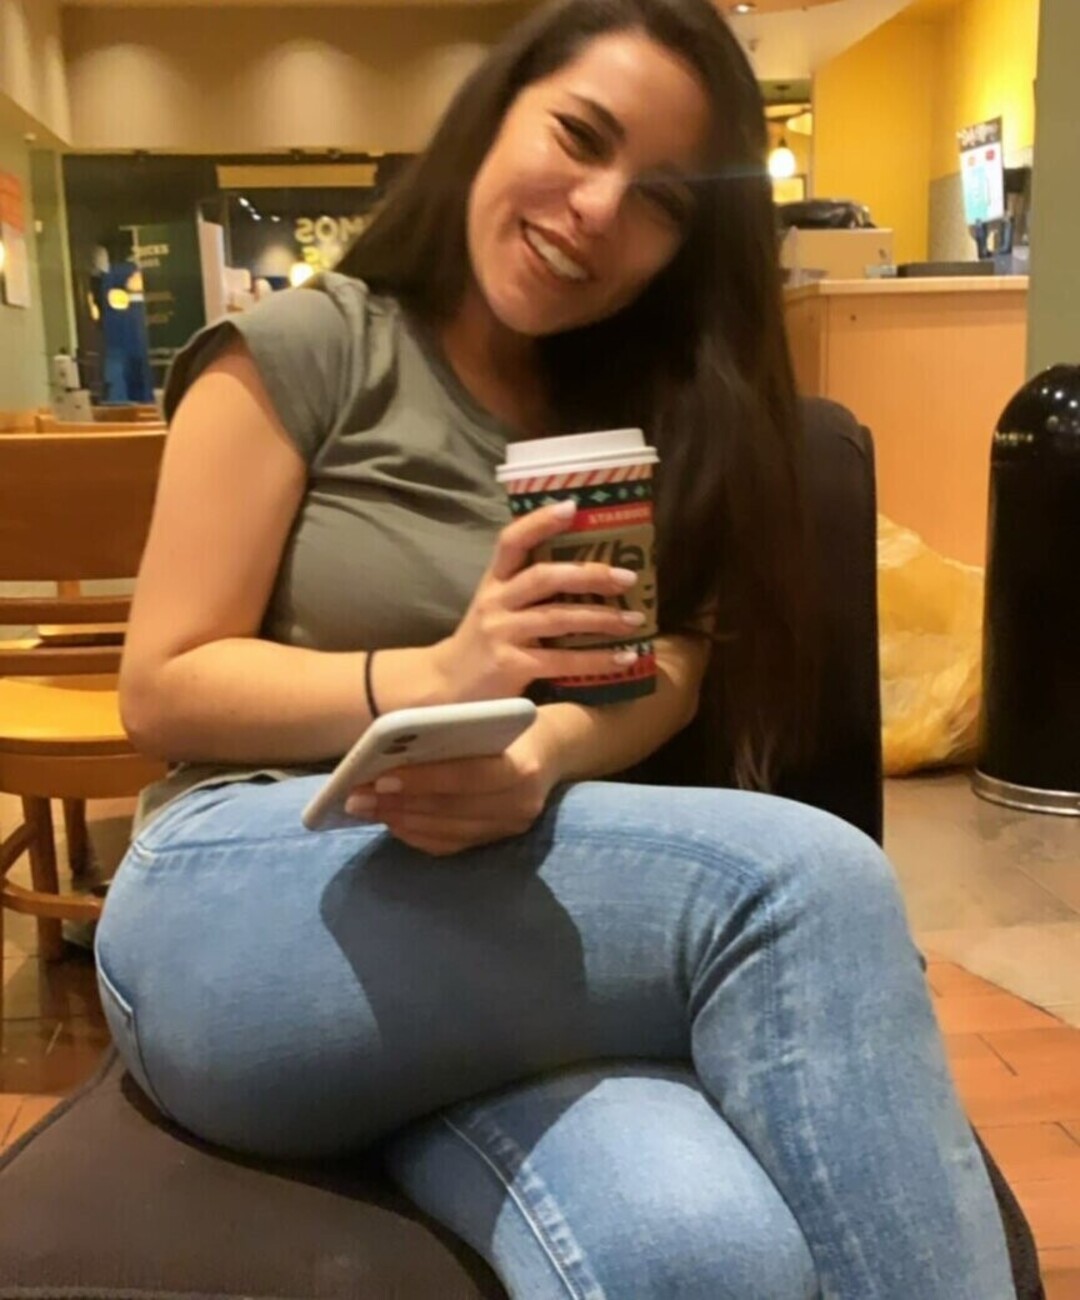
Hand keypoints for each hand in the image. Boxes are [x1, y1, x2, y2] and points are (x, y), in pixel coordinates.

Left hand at [343, 716, 561, 856]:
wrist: (557, 748)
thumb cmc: (514, 723)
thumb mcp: (493, 716)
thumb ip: (456, 732)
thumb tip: (393, 748)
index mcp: (522, 767)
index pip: (466, 778)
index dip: (422, 780)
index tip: (379, 777)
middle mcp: (520, 805)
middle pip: (450, 809)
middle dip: (398, 803)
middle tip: (355, 796)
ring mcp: (510, 829)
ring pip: (446, 832)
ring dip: (400, 821)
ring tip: (364, 808)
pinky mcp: (499, 841)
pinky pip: (450, 846)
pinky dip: (416, 834)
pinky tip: (390, 821)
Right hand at [431, 501, 643, 700]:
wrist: (445, 688)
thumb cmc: (484, 643)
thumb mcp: (496, 606)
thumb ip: (527, 589)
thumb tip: (587, 573)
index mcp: (493, 581)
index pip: (511, 540)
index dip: (540, 521)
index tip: (572, 507)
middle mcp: (495, 601)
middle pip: (544, 577)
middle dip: (589, 575)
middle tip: (627, 577)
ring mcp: (500, 633)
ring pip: (558, 618)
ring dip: (602, 618)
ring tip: (635, 620)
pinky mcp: (510, 665)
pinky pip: (561, 661)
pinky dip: (597, 660)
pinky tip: (624, 658)